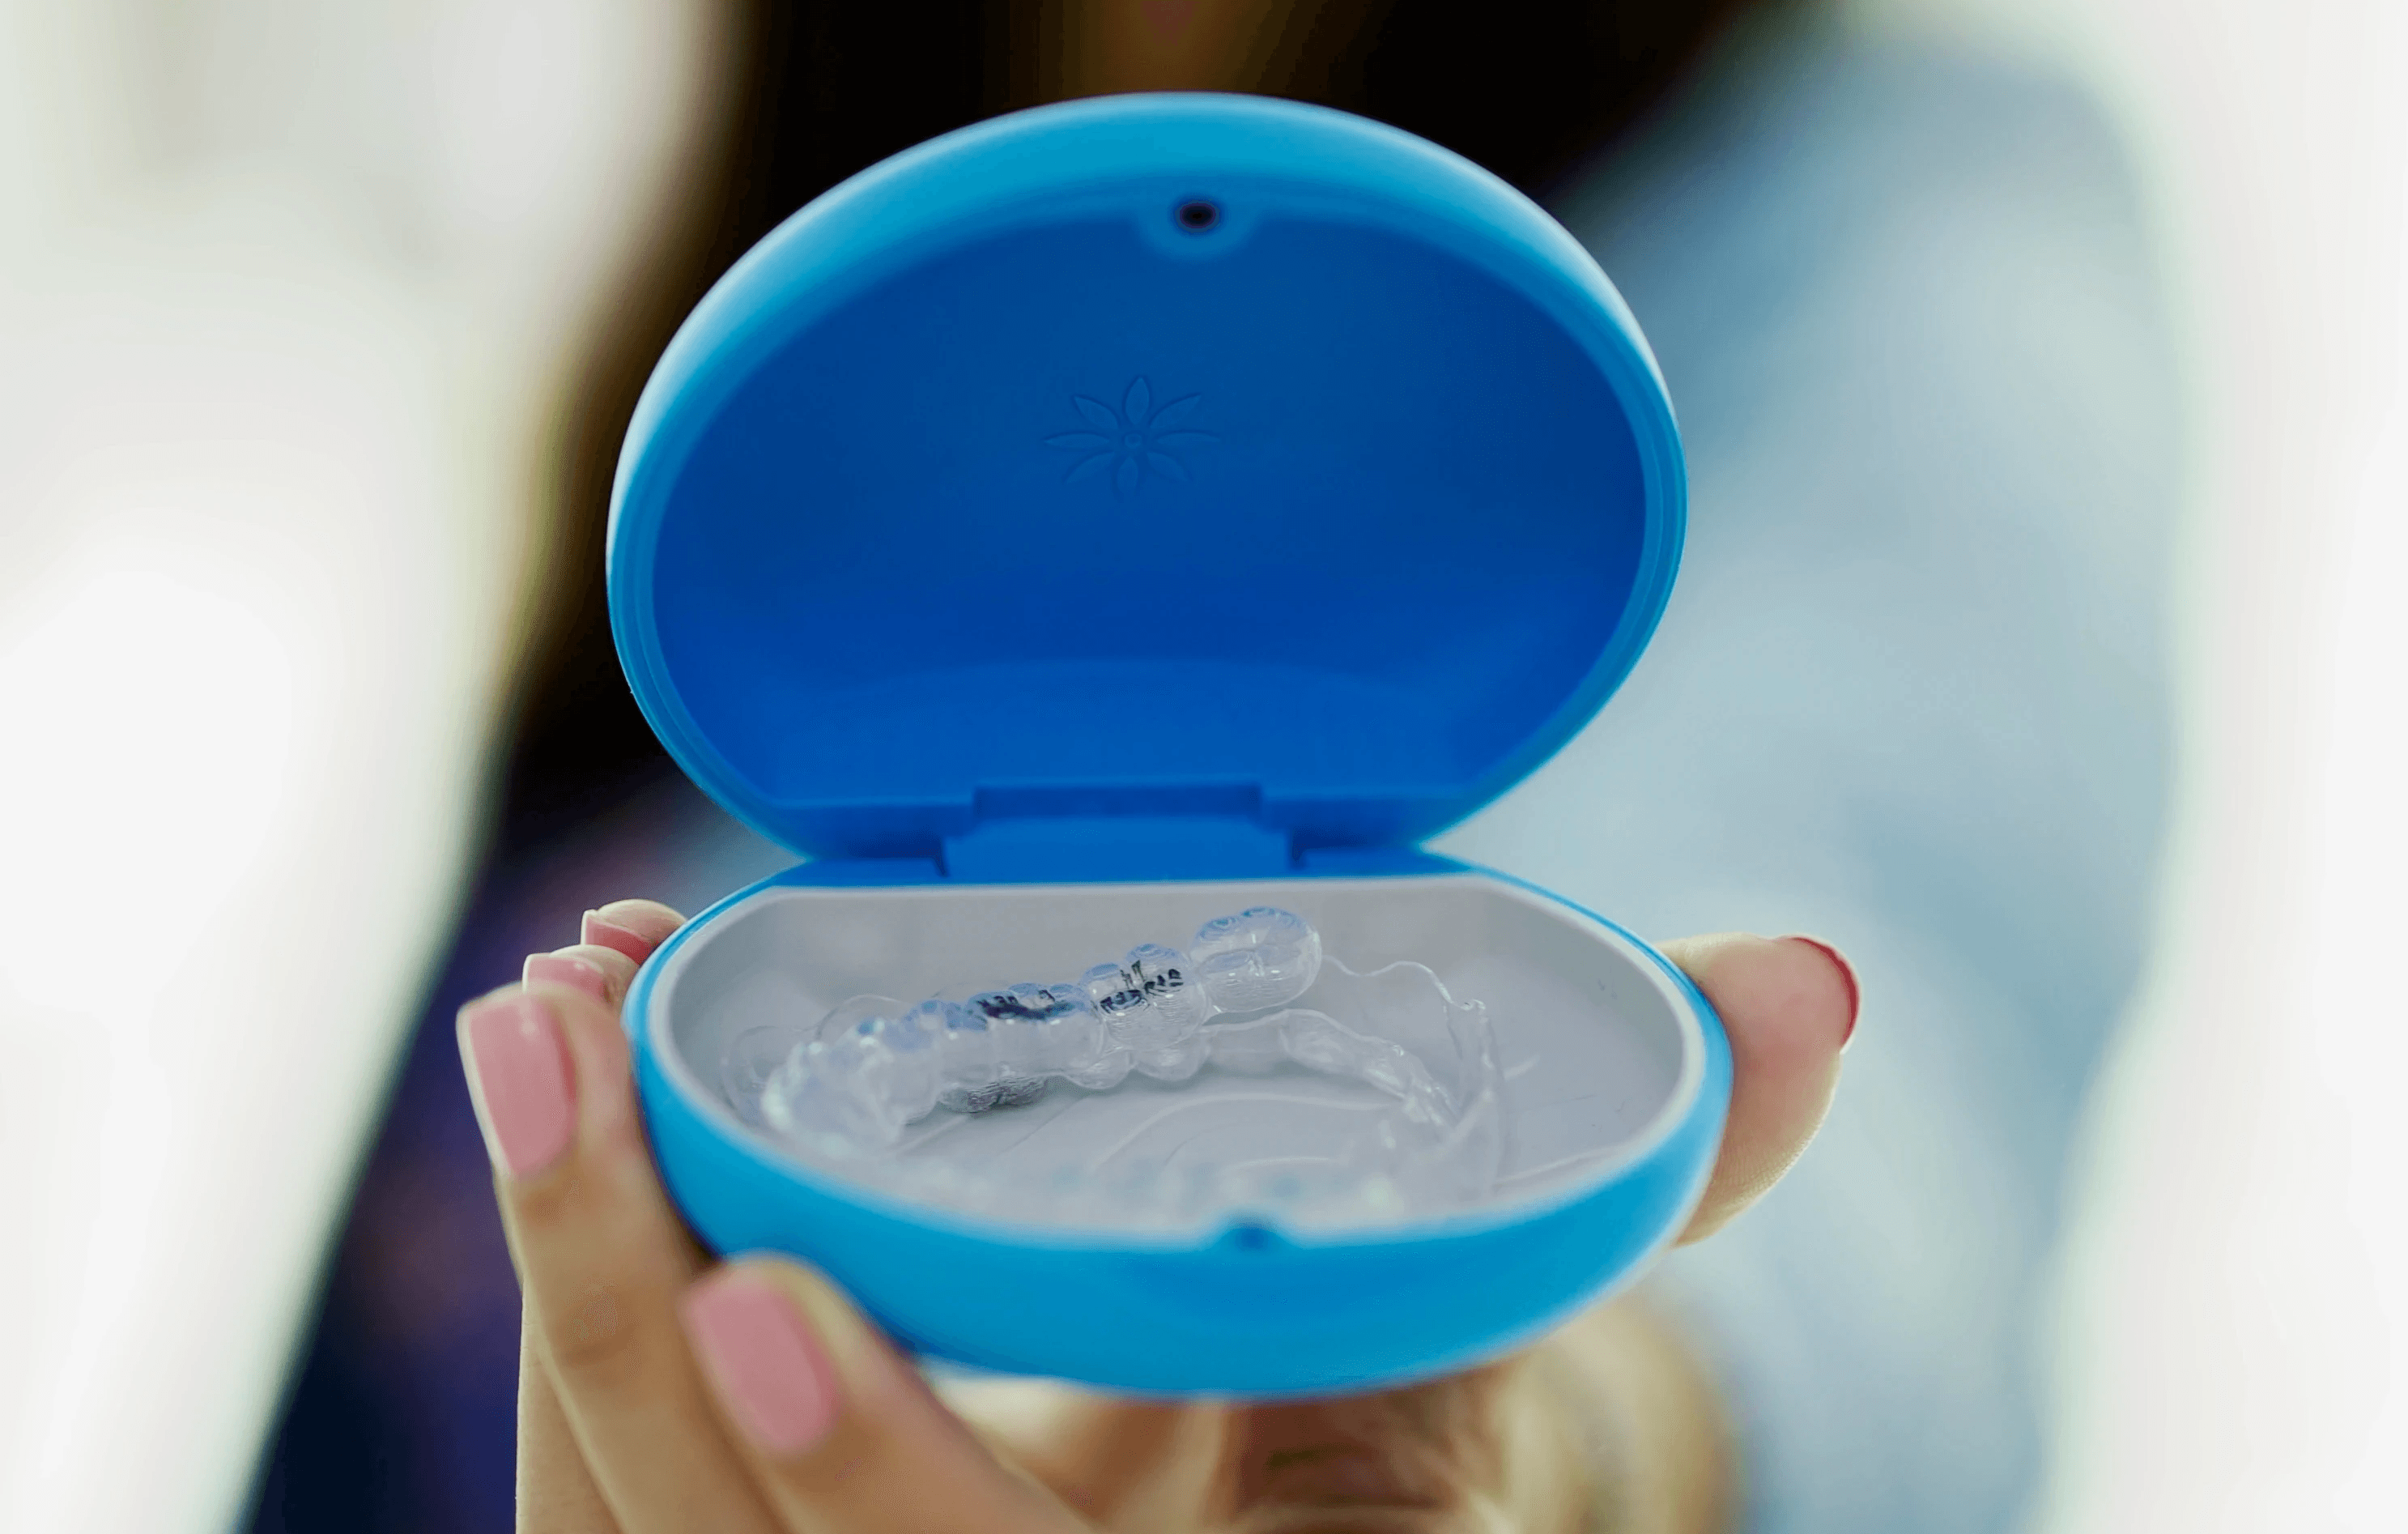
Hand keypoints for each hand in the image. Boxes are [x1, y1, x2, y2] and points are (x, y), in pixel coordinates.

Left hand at [460, 901, 1855, 1532]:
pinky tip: (584, 1109)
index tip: (762, 1290)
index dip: (878, 1478)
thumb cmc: (1390, 1449)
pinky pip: (620, 1474)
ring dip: (567, 1272)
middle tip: (552, 1034)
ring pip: (629, 1515)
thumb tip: (1815, 978)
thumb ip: (1638, 1171)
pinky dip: (585, 1296)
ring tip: (538, 1029)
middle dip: (613, 1307)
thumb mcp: (1494, 1333)